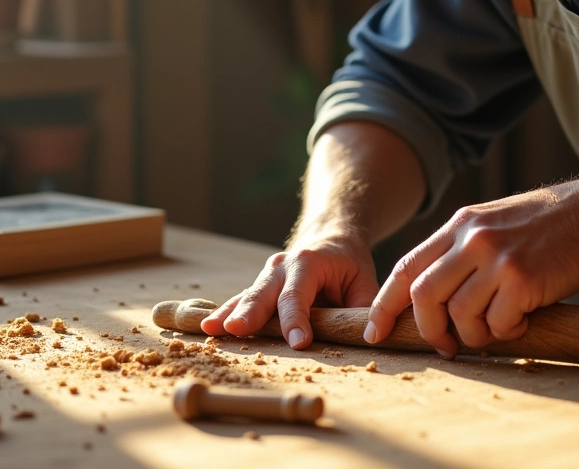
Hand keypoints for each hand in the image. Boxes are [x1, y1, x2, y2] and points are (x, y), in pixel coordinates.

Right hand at [198, 232, 379, 348]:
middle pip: (264, 293)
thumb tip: (370, 336)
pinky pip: (241, 300)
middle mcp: (282, 266)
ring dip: (230, 313)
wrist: (330, 236)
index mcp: (309, 263)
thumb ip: (365, 307)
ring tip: (212, 329)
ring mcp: (267, 275)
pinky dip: (226, 313)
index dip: (297, 320)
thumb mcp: (364, 280)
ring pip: (247, 296)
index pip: (299, 295)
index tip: (298, 342)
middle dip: (250, 312)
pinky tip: (207, 327)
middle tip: (237, 329)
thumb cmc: (348, 263)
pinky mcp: (260, 287)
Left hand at [364, 185, 578, 357]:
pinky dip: (505, 332)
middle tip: (445, 347)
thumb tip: (432, 296)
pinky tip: (522, 322)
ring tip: (497, 329)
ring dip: (474, 334)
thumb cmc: (550, 227)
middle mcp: (470, 238)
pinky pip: (497, 323)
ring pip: (458, 314)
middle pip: (422, 294)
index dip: (385, 303)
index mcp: (459, 224)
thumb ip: (463, 250)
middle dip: (426, 329)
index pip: (405, 266)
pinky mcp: (521, 278)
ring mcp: (495, 257)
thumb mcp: (494, 222)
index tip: (376, 330)